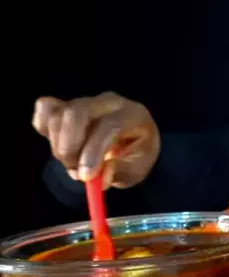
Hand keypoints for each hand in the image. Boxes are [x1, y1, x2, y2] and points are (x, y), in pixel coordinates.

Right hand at [32, 91, 160, 188]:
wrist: (130, 142)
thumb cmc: (136, 155)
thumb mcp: (136, 170)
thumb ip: (118, 172)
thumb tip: (98, 176)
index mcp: (133, 115)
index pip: (109, 126)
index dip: (93, 151)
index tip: (85, 176)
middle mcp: (109, 101)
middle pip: (77, 112)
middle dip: (69, 147)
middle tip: (75, 172)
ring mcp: (86, 99)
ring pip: (58, 115)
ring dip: (58, 146)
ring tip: (74, 165)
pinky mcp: (67, 103)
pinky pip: (45, 109)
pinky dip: (44, 129)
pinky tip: (58, 144)